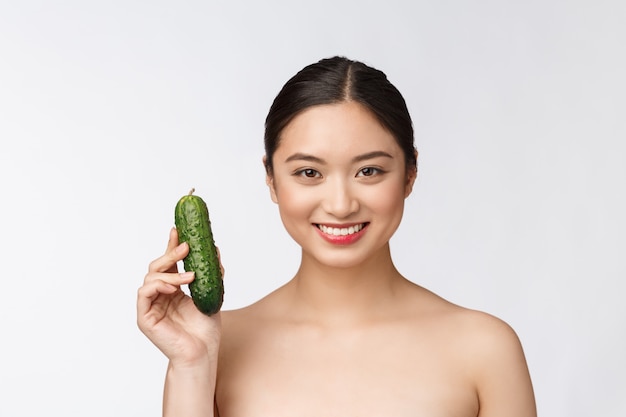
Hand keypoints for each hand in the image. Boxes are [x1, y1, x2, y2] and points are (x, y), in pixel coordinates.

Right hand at [137, 227, 221, 366]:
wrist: (202, 352)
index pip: (168, 263)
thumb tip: (214, 248)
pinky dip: (158, 285)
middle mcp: (159, 295)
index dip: (171, 246)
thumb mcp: (211, 293)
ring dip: (170, 272)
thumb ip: (211, 272)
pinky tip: (173, 287)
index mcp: (172, 290)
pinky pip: (144, 293)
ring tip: (190, 277)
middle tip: (186, 247)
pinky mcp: (144, 317)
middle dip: (170, 253)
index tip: (178, 230)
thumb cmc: (205, 329)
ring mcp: (150, 305)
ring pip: (151, 277)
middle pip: (157, 267)